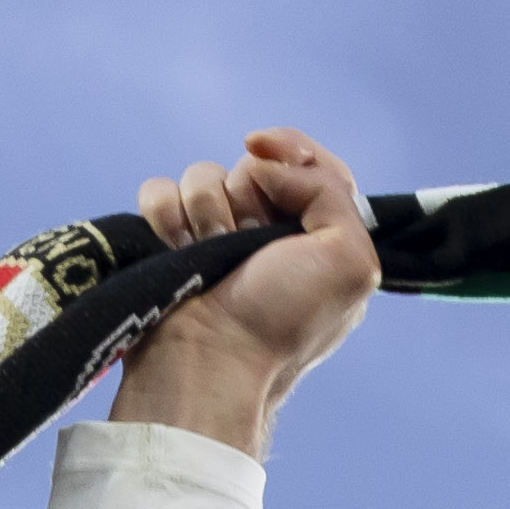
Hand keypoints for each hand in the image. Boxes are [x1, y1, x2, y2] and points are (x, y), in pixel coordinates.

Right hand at [110, 127, 376, 457]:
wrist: (210, 362)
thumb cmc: (282, 321)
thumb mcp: (349, 260)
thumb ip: (332, 192)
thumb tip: (270, 165)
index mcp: (318, 239)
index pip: (312, 165)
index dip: (291, 149)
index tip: (263, 146)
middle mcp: (267, 236)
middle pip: (253, 167)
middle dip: (247, 195)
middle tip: (247, 243)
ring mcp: (214, 239)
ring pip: (203, 176)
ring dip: (205, 210)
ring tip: (209, 254)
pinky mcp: (169, 243)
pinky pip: (160, 192)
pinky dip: (164, 215)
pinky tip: (175, 247)